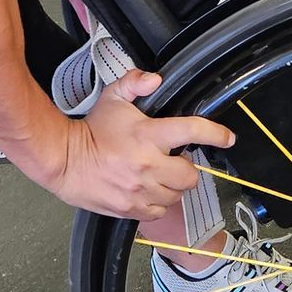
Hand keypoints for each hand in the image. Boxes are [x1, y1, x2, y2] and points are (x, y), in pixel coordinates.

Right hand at [50, 71, 234, 221]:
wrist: (64, 162)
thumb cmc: (91, 131)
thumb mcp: (112, 98)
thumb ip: (134, 83)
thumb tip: (155, 80)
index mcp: (148, 135)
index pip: (191, 131)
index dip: (215, 134)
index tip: (227, 138)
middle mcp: (148, 164)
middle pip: (190, 174)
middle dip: (185, 168)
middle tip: (171, 162)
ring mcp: (140, 189)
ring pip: (176, 195)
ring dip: (171, 186)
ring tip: (155, 176)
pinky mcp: (131, 209)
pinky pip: (159, 211)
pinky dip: (156, 203)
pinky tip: (145, 191)